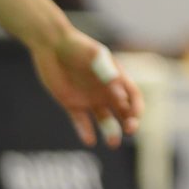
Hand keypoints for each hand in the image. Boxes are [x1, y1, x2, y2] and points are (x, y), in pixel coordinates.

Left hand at [31, 27, 142, 147]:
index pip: (133, 96)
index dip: (137, 107)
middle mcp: (105, 91)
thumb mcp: (94, 54)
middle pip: (123, 111)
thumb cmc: (77, 46)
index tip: (135, 115)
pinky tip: (89, 140)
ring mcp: (89, 99)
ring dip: (111, 132)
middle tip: (130, 130)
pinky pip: (81, 122)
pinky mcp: (72, 104)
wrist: (51, 46)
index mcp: (116, 78)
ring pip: (105, 121)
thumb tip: (118, 89)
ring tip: (112, 143)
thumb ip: (106, 70)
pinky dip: (86, 132)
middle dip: (130, 122)